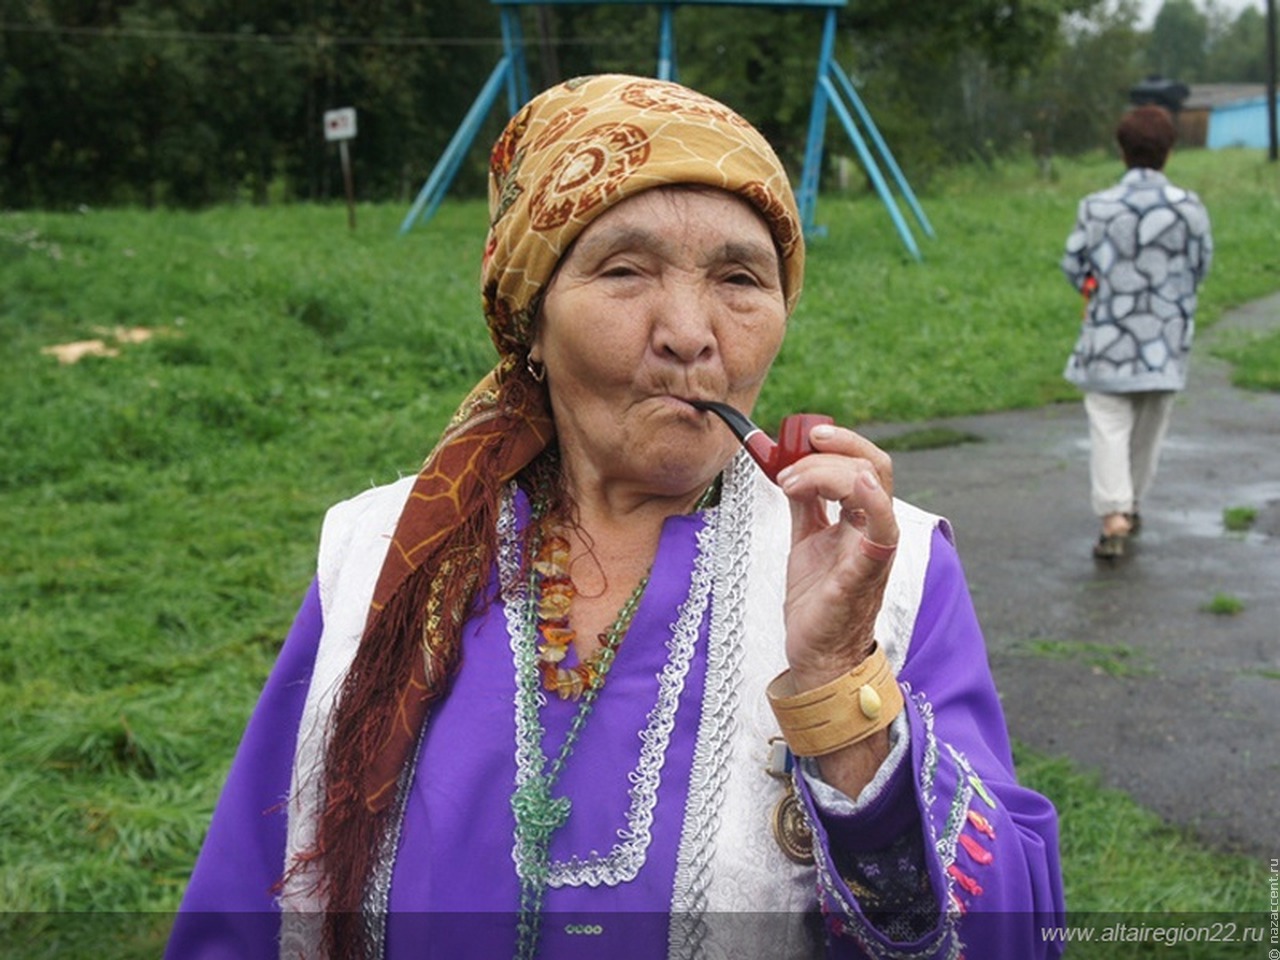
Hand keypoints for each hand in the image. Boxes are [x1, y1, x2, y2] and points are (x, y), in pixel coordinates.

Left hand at [775, 423, 897, 693]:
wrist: (816, 654)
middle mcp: (875, 529)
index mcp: (861, 520)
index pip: (864, 464)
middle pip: (873, 466)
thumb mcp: (805, 541)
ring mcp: (874, 549)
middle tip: (793, 459)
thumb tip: (788, 468)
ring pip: (874, 487)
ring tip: (791, 482)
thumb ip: (805, 505)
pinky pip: (882, 532)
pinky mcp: (865, 572)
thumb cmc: (817, 601)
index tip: (805, 436)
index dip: (840, 442)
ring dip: (827, 472)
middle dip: (834, 450)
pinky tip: (856, 485)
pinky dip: (873, 501)